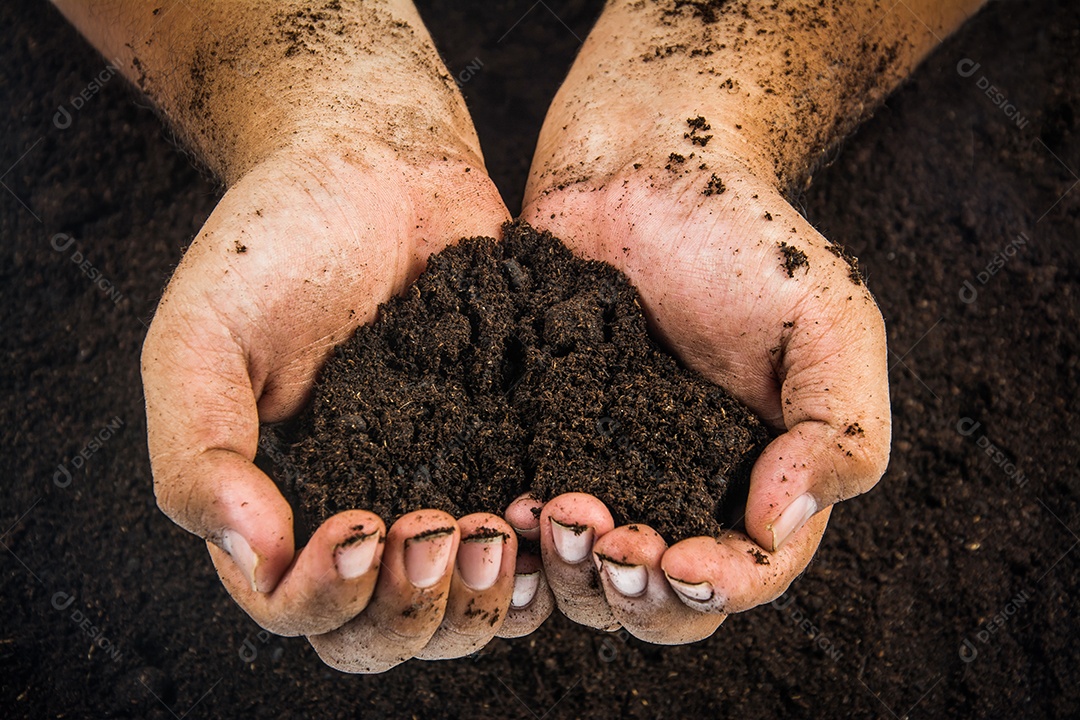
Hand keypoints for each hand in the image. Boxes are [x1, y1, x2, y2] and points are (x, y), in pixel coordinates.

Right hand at [141, 138, 546, 670]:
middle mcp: (367, 516)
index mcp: (281, 507)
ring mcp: (448, 490)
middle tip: (444, 531)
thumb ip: (199, 448)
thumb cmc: (274, 242)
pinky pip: (541, 542)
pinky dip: (552, 553)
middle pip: (392, 635)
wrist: (376, 163)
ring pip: (472, 612)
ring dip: (492, 602)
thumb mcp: (202, 336)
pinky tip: (559, 506)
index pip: (295, 612)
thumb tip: (252, 557)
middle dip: (419, 609)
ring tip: (506, 528)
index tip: (362, 526)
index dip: (327, 599)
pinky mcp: (514, 453)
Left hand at [517, 153, 889, 641]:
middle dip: (636, 593)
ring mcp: (610, 470)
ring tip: (551, 513)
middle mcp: (686, 490)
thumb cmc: (747, 237)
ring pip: (590, 578)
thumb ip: (839, 429)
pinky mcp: (546, 441)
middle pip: (665, 601)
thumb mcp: (829, 321)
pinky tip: (510, 500)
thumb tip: (777, 524)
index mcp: (765, 477)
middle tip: (607, 539)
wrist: (641, 167)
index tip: (679, 561)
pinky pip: (531, 520)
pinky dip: (523, 536)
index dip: (717, 589)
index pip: (751, 573)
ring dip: (572, 573)